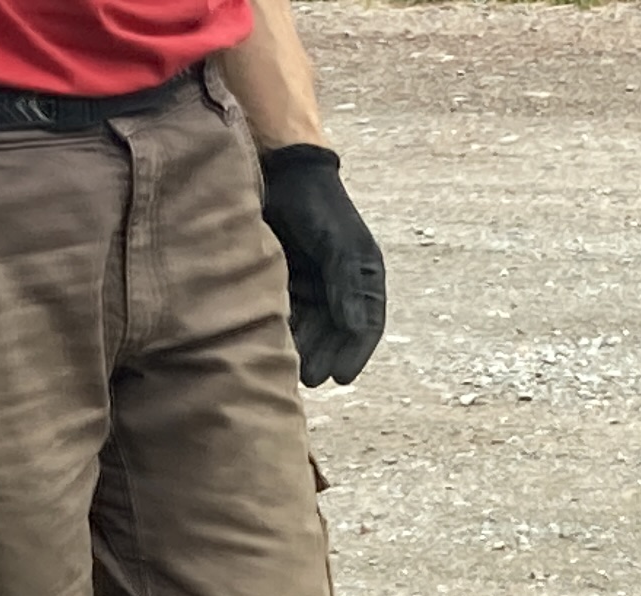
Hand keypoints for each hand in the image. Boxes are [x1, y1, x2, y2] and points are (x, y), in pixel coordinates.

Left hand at [256, 145, 385, 386]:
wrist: (280, 172)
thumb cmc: (318, 205)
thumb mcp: (340, 244)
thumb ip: (348, 284)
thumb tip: (355, 329)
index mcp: (364, 276)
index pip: (367, 325)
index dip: (355, 353)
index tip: (340, 377)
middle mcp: (341, 286)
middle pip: (337, 334)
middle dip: (325, 356)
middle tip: (310, 378)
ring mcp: (314, 285)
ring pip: (312, 329)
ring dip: (304, 348)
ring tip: (290, 365)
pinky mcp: (287, 283)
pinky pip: (290, 316)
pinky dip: (284, 331)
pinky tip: (273, 342)